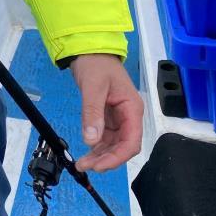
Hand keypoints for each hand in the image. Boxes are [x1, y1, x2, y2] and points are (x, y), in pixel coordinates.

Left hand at [70, 54, 143, 171]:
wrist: (89, 50)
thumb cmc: (95, 64)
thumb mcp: (93, 87)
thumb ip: (93, 113)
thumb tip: (91, 140)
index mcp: (132, 109)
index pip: (131, 141)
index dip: (118, 157)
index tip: (100, 166)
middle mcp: (129, 116)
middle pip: (123, 146)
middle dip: (106, 159)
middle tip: (85, 166)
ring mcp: (119, 117)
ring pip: (113, 144)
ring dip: (100, 155)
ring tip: (83, 163)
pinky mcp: (108, 116)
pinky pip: (105, 136)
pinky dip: (97, 146)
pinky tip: (86, 152)